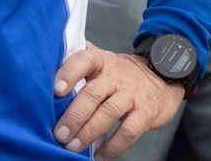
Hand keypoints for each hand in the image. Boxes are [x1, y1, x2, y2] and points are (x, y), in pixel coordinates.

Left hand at [52, 43, 183, 158]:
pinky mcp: (146, 113)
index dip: (68, 74)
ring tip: (72, 146)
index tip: (55, 91)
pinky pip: (129, 131)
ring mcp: (131, 95)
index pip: (82, 61)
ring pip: (109, 112)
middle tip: (59, 134)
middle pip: (92, 94)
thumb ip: (79, 59)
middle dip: (74, 116)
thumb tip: (46, 61)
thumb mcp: (102, 59)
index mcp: (100, 61)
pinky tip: (100, 155)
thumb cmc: (121, 71)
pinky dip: (114, 146)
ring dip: (89, 132)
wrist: (163, 75)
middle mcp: (115, 76)